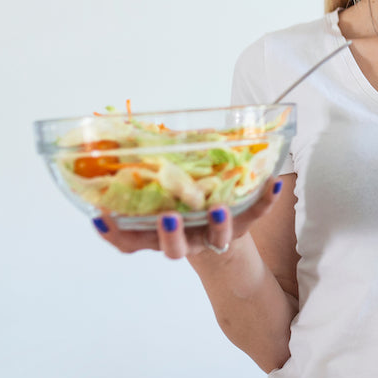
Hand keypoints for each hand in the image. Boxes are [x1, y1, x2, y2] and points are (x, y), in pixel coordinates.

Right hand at [91, 176, 284, 259]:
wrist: (222, 231)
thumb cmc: (184, 202)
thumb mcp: (164, 188)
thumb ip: (151, 168)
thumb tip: (131, 128)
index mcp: (159, 232)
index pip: (131, 241)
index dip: (115, 234)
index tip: (102, 216)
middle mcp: (186, 239)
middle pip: (173, 248)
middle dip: (170, 235)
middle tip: (168, 217)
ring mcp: (214, 235)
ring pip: (215, 238)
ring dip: (217, 224)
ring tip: (219, 207)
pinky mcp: (243, 226)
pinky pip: (255, 215)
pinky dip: (265, 200)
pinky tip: (274, 183)